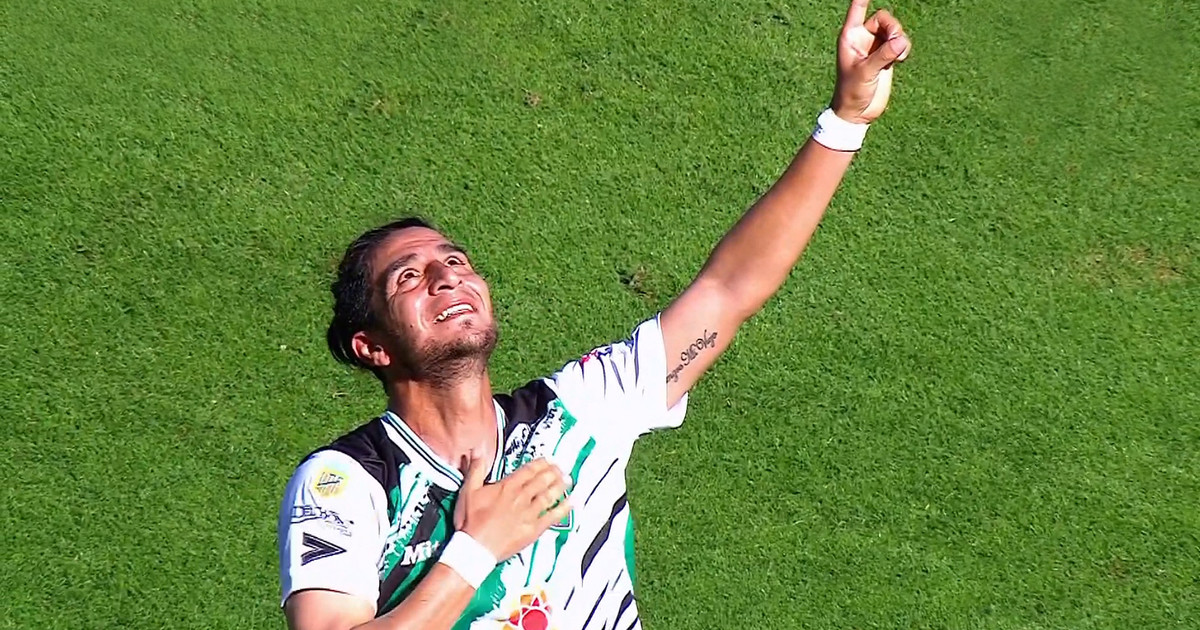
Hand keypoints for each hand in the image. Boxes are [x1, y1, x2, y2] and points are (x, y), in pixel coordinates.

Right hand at [453, 457, 571, 560]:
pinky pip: (553, 516)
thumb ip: (475, 469)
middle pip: (542, 480)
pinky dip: (564, 508)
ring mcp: (529, 513)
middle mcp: (521, 497)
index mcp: (507, 487)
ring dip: (560, 486)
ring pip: (549, 495)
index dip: (540, 463)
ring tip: (568, 479)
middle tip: (561, 467)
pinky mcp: (534, 529)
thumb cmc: (470, 522)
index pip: (528, 470)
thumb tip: (477, 451)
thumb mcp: (468, 491)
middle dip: (553, 472)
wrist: (475, 548)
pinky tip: (573, 502)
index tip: (548, 460)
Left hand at [830, 0, 912, 124]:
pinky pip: (901, 42)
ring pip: (894, 30)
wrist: (858, 113)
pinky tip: (901, 59)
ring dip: (900, 39)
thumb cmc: (852, 92)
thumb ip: (884, 55)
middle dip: (893, 28)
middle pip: (884, 18)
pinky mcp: (887, 56)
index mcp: (851, 36)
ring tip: (899, 56)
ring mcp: (876, 47)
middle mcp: (863, 38)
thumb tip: (902, 41)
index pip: (857, 8)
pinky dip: (904, 48)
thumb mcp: (866, 72)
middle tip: (896, 43)